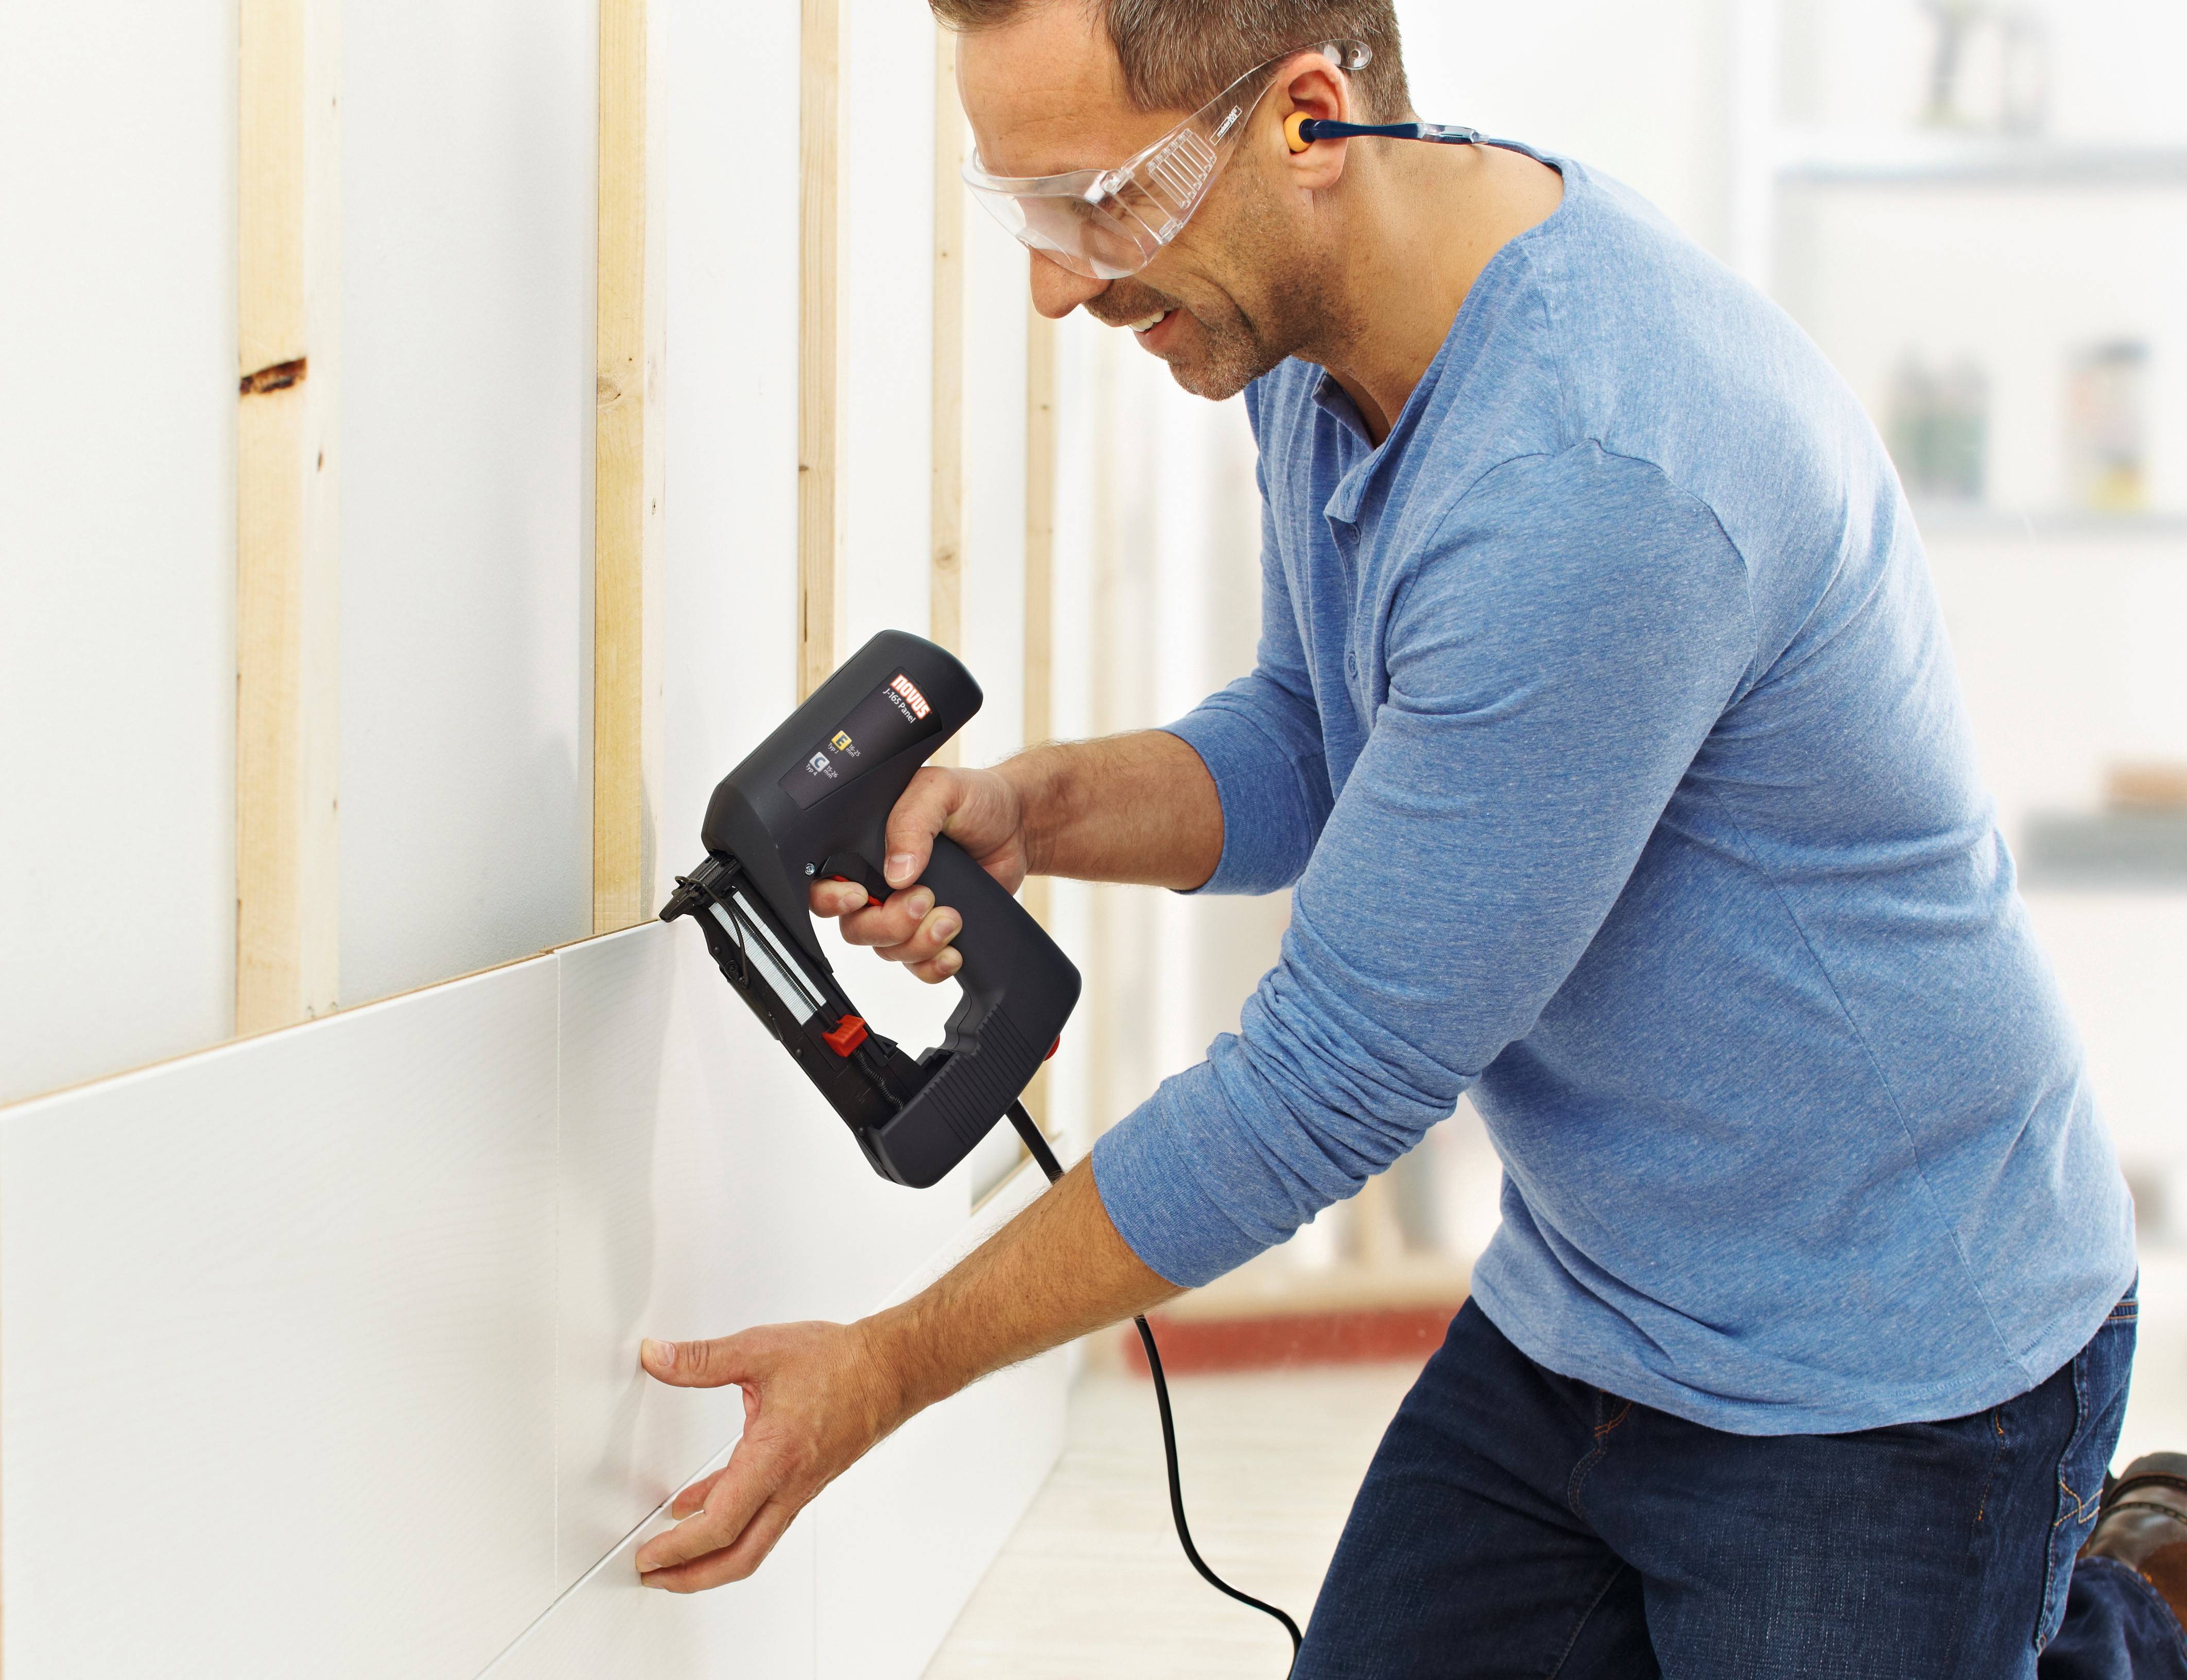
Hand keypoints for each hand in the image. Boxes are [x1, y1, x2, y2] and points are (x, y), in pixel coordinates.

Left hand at [634, 1323, 901, 1591]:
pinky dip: (730, 1523)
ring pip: (753, 1543)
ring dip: (711, 1559)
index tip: (648, 1556)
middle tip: (655, 1577)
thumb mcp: (760, 1351)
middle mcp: (789, 1485)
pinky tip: (705, 1501)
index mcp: (773, 1459)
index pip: (720, 1525)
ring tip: (675, 1557)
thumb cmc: (840, 1363)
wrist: (890, 1369)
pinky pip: (763, 1517)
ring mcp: (800, 1488)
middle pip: (738, 1558)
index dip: (677, 1549)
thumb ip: (702, 1359)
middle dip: (691, 1577)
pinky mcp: (805, 1480)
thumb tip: (658, 1357)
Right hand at [806, 764, 1029, 983]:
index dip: (830, 899)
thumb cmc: (974, 800)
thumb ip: (912, 822)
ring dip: (919, 943)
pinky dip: (933, 967)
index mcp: (865, 846)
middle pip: (855, 927)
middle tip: (925, 899)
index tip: (860, 896)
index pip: (824, 882)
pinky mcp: (931, 933)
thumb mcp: (939, 791)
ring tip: (952, 917)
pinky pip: (917, 967)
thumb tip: (897, 871)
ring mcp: (904, 912)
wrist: (1018, 825)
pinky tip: (953, 951)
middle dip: (888, 923)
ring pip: (887, 950)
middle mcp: (878, 883)